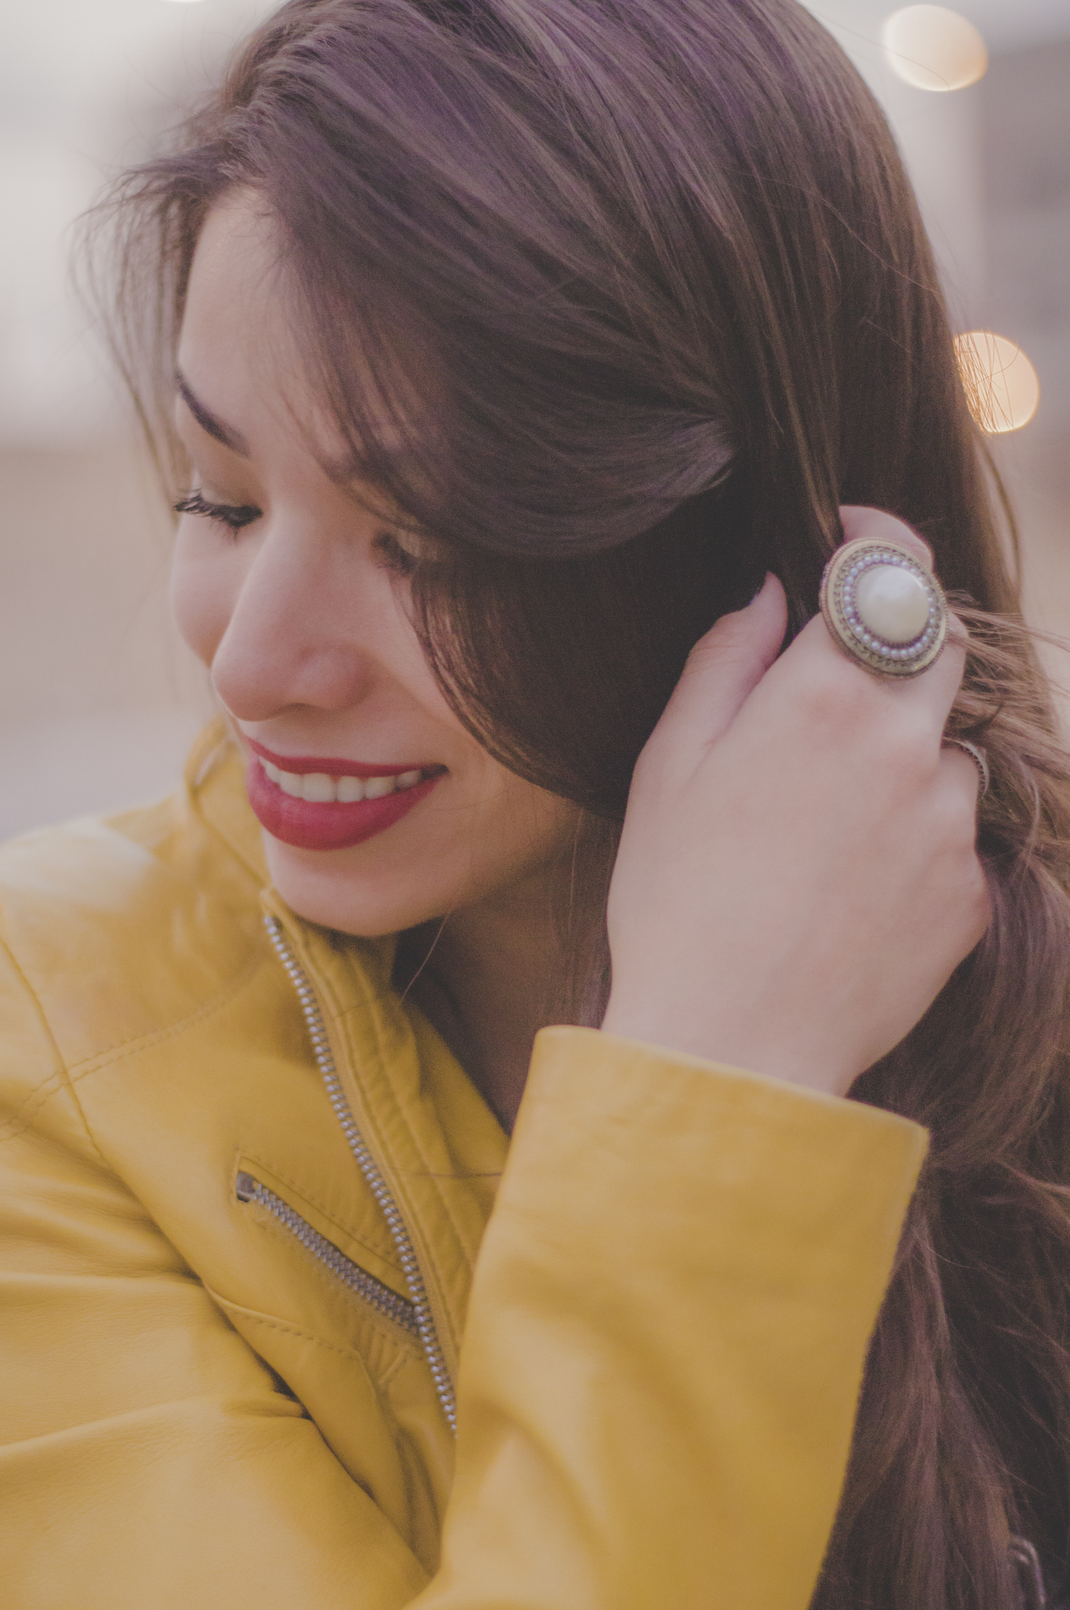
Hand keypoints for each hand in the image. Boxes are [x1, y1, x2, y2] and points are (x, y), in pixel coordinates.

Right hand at [601, 507, 989, 1095]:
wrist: (732, 1045)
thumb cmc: (676, 905)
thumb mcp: (668, 769)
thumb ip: (723, 662)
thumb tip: (766, 593)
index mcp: (820, 697)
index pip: (888, 571)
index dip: (878, 536)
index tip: (855, 531)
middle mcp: (904, 744)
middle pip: (944, 645)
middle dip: (902, 645)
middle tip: (840, 691)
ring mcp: (949, 821)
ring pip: (953, 748)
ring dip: (909, 758)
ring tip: (832, 829)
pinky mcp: (973, 892)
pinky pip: (959, 835)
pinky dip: (919, 841)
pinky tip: (852, 888)